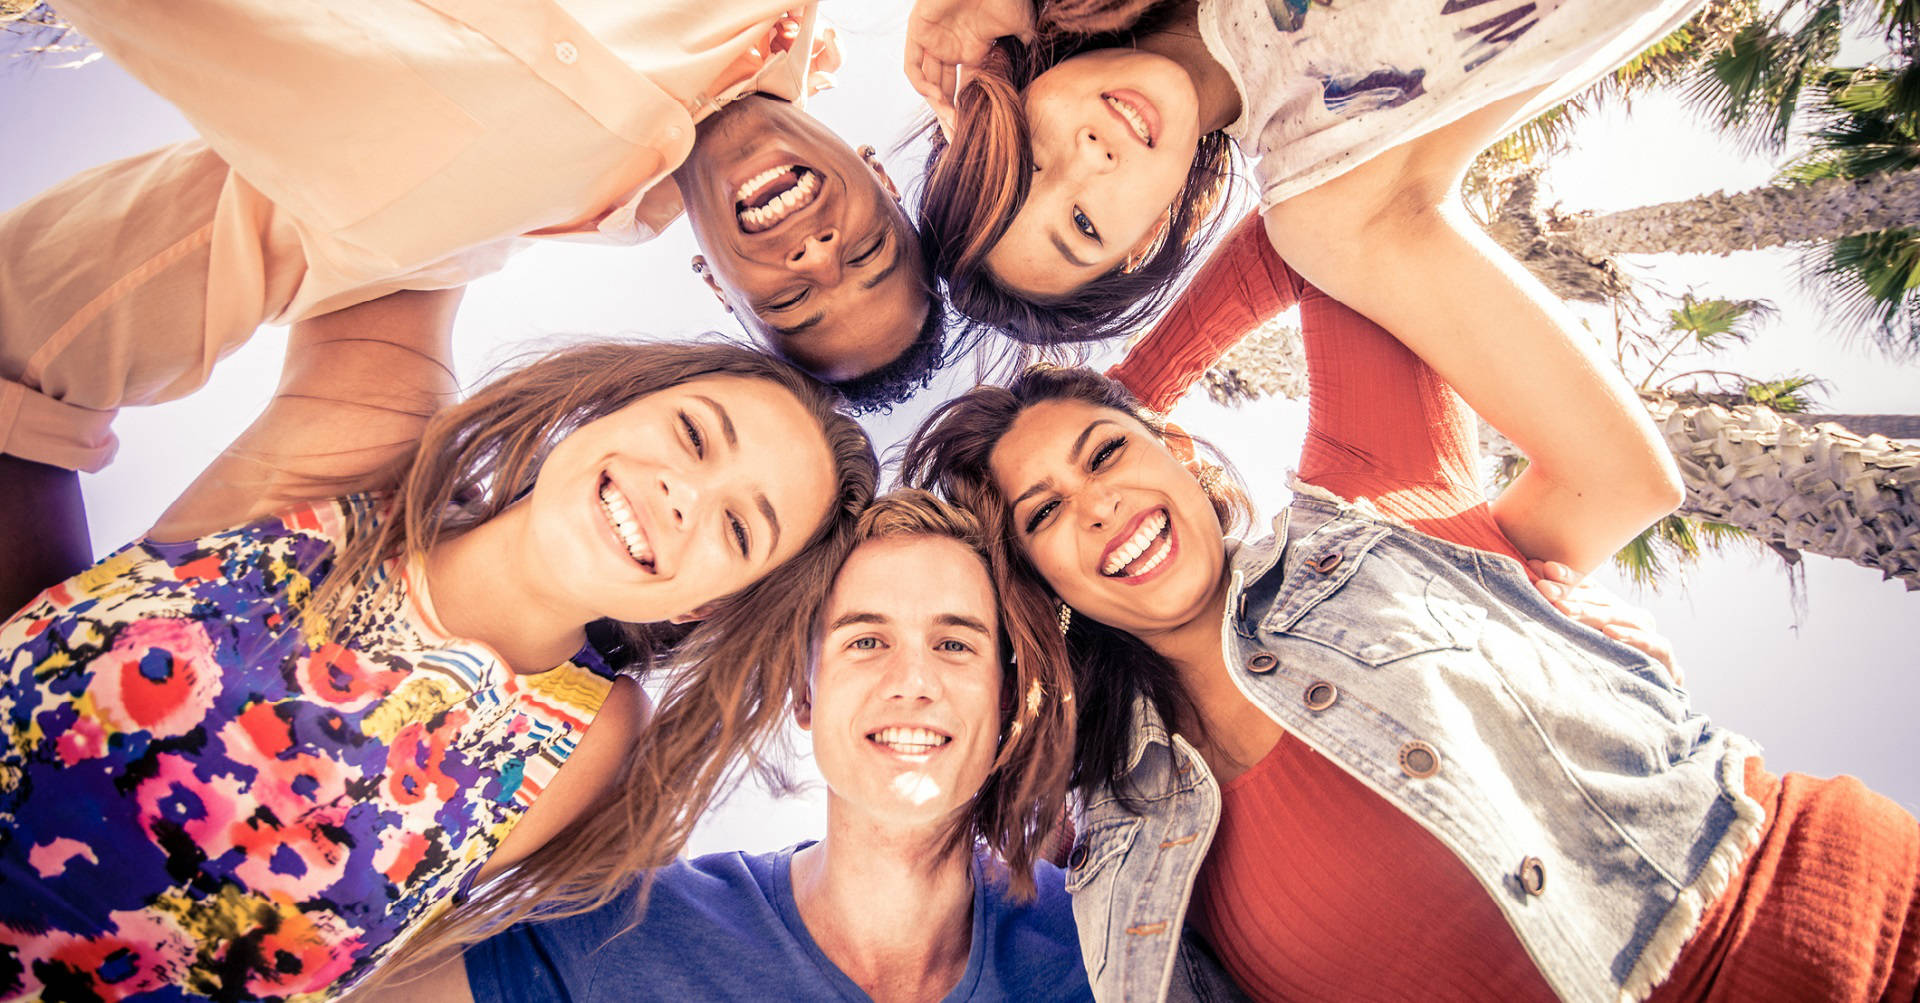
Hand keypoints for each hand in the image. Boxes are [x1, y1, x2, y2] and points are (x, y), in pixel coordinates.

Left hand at [903, 0, 1034, 136]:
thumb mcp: (1021, 27)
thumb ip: (1024, 47)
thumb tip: (1035, 69)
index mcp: (974, 48)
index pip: (968, 86)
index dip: (971, 109)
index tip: (978, 132)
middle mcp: (951, 47)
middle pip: (946, 89)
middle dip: (951, 114)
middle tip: (960, 136)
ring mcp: (934, 40)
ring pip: (928, 82)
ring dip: (936, 104)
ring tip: (951, 122)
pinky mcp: (918, 31)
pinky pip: (913, 66)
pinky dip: (922, 84)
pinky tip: (938, 97)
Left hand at [1529, 560, 1682, 685]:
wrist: (1657, 684)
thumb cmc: (1613, 656)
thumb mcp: (1587, 632)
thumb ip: (1565, 605)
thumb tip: (1534, 570)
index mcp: (1613, 606)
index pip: (1588, 586)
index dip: (1567, 576)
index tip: (1543, 568)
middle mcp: (1630, 614)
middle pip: (1597, 599)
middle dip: (1568, 593)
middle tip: (1543, 588)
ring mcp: (1648, 631)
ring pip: (1616, 617)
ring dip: (1590, 612)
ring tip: (1564, 608)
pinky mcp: (1662, 651)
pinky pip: (1646, 641)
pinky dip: (1628, 636)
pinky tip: (1608, 633)